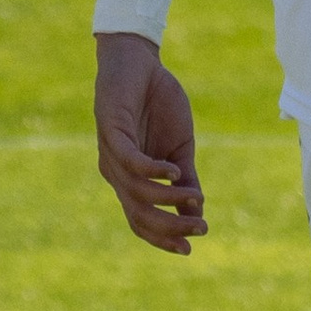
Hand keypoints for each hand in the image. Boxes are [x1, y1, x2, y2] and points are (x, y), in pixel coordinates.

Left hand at [95, 36, 205, 252]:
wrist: (140, 61)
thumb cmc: (158, 102)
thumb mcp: (181, 146)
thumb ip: (186, 179)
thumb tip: (197, 212)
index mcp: (130, 179)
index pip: (139, 220)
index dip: (163, 238)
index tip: (191, 248)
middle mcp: (115, 172)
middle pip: (137, 214)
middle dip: (169, 227)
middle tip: (199, 228)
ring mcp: (111, 153)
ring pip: (134, 192)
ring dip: (166, 200)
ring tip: (193, 199)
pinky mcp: (112, 130)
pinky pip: (130, 161)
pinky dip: (153, 171)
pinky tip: (174, 170)